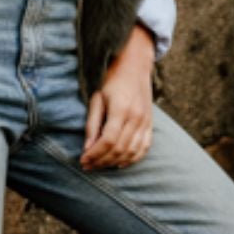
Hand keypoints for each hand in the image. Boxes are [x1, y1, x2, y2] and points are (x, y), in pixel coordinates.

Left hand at [80, 24, 155, 167]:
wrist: (134, 67)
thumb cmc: (112, 81)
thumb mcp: (97, 98)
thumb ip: (92, 124)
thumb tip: (87, 148)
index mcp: (121, 109)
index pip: (109, 140)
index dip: (95, 154)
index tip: (83, 160)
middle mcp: (136, 117)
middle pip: (120, 149)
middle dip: (101, 161)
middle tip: (87, 166)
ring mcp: (146, 122)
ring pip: (132, 152)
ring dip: (114, 162)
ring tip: (100, 165)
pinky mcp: (150, 124)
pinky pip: (144, 148)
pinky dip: (132, 159)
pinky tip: (119, 163)